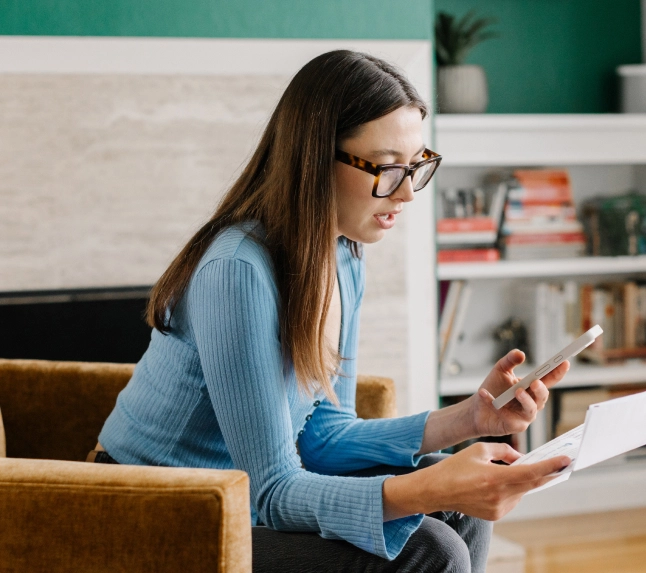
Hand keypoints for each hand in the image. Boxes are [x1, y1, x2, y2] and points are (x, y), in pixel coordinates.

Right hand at [383, 443, 570, 520]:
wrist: (437, 491)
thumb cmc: (455, 467)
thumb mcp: (478, 450)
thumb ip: (503, 452)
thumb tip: (520, 458)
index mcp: (495, 477)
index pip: (530, 472)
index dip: (550, 467)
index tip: (566, 460)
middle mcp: (500, 496)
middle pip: (532, 484)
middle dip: (546, 473)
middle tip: (560, 464)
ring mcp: (499, 508)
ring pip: (521, 491)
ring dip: (522, 481)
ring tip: (505, 471)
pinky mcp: (496, 515)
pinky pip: (512, 499)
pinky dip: (511, 489)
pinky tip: (495, 483)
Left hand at [469, 349, 568, 436]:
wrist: (477, 409)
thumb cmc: (493, 389)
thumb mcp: (500, 370)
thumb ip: (510, 360)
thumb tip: (520, 354)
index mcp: (532, 388)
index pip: (549, 380)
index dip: (558, 372)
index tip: (565, 362)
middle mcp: (532, 403)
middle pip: (542, 396)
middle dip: (541, 389)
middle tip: (535, 382)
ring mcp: (525, 416)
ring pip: (531, 409)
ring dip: (525, 400)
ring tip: (517, 391)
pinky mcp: (513, 426)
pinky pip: (507, 416)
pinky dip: (494, 404)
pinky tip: (483, 393)